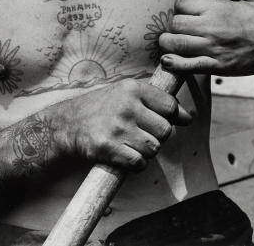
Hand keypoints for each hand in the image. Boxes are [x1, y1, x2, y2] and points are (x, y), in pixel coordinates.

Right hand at [57, 79, 191, 170]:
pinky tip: (125, 156)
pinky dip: (136, 164)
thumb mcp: (124, 93)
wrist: (65, 124)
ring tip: (132, 144)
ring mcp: (117, 127)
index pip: (170, 106)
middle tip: (142, 135)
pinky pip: (138, 163)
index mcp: (132, 88)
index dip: (175, 117)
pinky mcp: (108, 147)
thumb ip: (155, 101)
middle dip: (158, 137)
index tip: (169, 121)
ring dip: (146, 151)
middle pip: (165, 130)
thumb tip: (188, 117)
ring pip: (154, 148)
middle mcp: (126, 106)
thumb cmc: (99, 108)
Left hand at [158, 0, 253, 75]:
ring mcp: (214, 48)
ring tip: (172, 44)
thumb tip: (200, 6)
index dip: (180, 9)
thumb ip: (217, 6)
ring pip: (174, 43)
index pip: (181, 3)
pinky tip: (168, 61)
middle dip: (174, 27)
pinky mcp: (218, 66)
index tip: (185, 13)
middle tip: (179, 31)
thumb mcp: (240, 3)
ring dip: (169, 44)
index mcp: (218, 8)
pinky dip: (174, 65)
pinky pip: (187, 66)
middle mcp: (212, 26)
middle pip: (175, 24)